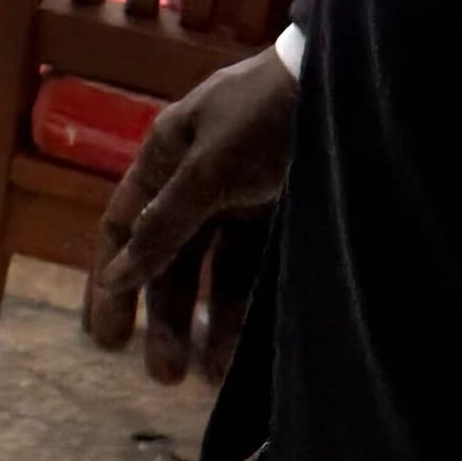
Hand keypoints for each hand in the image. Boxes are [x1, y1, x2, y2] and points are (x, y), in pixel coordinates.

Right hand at [84, 43, 298, 382]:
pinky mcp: (285, 217)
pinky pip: (258, 273)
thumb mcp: (207, 170)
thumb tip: (116, 277)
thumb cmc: (269, 116)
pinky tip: (243, 350)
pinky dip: (247, 310)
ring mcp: (244, 200)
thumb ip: (163, 226)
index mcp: (166, 156)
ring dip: (208, 325)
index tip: (105, 338)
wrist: (355, 83)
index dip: (111, 282)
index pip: (123, 228)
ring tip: (207, 377)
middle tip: (162, 377)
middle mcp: (199, 181)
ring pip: (216, 275)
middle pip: (169, 262)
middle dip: (165, 320)